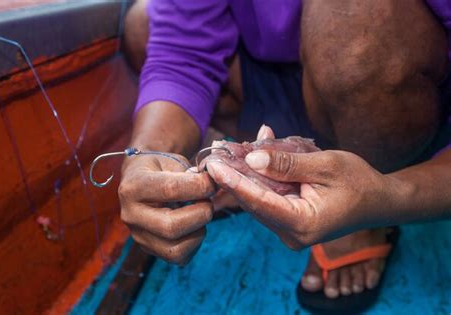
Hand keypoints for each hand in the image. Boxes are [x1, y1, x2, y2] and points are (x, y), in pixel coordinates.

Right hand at [119, 153, 214, 264]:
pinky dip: (194, 242)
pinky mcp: (148, 249)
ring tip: (200, 213)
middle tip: (209, 201)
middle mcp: (130, 214)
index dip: (199, 186)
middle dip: (201, 214)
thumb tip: (215, 185)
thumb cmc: (161, 168)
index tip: (212, 182)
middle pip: (171, 226)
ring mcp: (138, 235)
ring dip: (199, 230)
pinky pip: (178, 257)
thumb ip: (192, 174)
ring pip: (175, 248)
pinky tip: (194, 225)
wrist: (142, 181)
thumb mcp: (173, 161)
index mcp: (134, 186)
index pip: (170, 189)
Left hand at [206, 136, 398, 249]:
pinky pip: (268, 198)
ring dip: (246, 174)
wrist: (379, 201)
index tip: (213, 165)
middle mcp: (292, 234)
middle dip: (235, 175)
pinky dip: (260, 178)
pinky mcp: (289, 223)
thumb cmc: (359, 182)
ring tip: (230, 150)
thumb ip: (287, 164)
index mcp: (303, 224)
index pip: (259, 202)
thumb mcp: (325, 165)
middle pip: (254, 202)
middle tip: (217, 151)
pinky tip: (252, 156)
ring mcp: (290, 231)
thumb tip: (251, 159)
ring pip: (258, 199)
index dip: (234, 182)